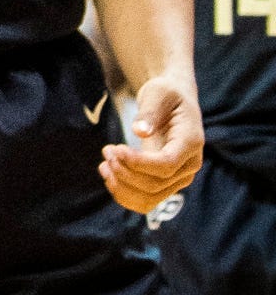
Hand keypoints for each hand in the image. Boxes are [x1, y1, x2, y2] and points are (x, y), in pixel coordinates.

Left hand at [100, 74, 202, 213]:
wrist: (172, 102)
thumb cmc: (165, 94)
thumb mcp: (158, 93)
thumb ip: (150, 111)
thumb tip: (139, 131)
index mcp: (191, 143)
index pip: (167, 165)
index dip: (139, 162)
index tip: (116, 148)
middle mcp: (188, 166)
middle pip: (156, 185)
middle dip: (125, 171)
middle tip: (107, 150)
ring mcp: (177, 177)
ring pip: (150, 198)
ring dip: (121, 186)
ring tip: (104, 164)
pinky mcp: (164, 182)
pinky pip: (146, 201)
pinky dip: (125, 195)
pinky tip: (109, 176)